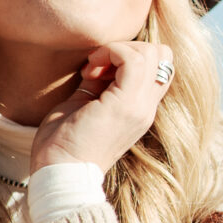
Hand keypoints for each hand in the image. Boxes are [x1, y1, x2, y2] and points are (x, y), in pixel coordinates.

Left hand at [28, 42, 173, 175]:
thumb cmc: (64, 144)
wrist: (61, 174)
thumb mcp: (85, 105)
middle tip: (96, 66)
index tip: (97, 69)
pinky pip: (133, 59)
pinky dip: (110, 52)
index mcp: (140, 110)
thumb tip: (98, 64)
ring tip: (91, 69)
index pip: (158, 67)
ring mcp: (138, 107)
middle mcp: (146, 108)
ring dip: (116, 49)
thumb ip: (98, 84)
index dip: (130, 56)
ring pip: (151, 53)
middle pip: (162, 55)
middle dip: (127, 47)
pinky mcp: (124, 105)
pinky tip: (90, 69)